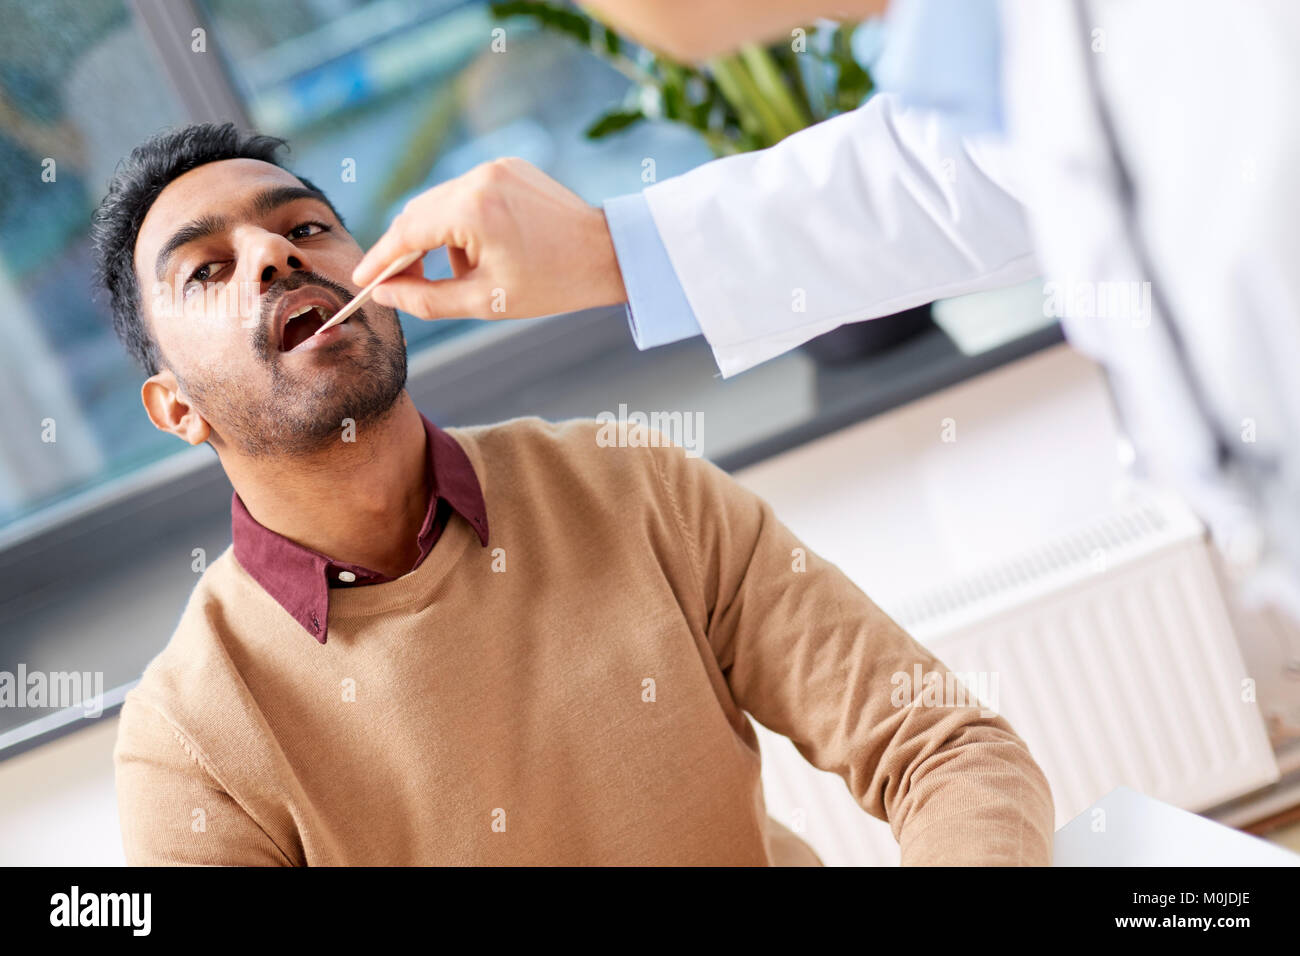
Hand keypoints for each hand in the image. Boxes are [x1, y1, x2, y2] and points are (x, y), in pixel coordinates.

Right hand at [352, 158, 627, 319]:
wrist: (610, 254)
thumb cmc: (553, 284)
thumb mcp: (485, 302)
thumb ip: (426, 299)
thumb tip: (385, 292)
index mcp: (473, 210)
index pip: (406, 233)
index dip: (380, 260)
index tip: (362, 280)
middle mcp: (479, 178)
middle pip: (419, 213)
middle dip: (408, 251)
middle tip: (404, 285)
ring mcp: (495, 167)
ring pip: (442, 204)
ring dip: (440, 239)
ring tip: (470, 274)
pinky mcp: (509, 166)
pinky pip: (468, 195)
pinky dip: (465, 223)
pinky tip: (490, 250)